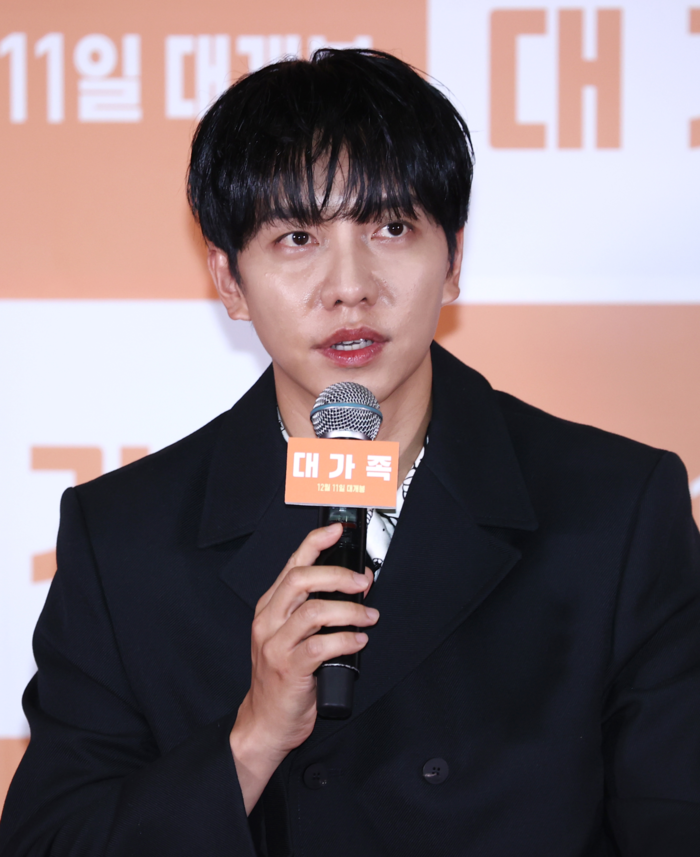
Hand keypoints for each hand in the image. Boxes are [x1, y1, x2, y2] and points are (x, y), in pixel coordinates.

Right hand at [229, 523, 377, 813]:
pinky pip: (320, 646)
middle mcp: (268, 622)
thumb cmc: (283, 678)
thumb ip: (317, 609)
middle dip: (337, 575)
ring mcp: (275, 645)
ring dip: (349, 610)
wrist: (264, 723)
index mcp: (269, 608)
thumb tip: (356, 584)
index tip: (338, 530)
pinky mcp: (288, 669)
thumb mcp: (293, 637)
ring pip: (313, 611)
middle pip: (301, 580)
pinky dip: (346, 640)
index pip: (292, 565)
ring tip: (368, 616)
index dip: (315, 543)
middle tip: (362, 582)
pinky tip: (359, 641)